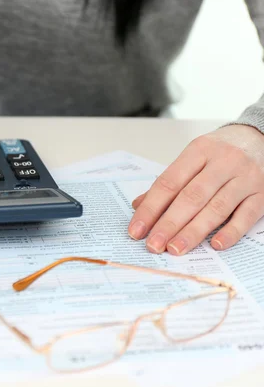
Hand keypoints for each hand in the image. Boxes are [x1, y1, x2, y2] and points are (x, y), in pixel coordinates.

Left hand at [128, 124, 263, 254]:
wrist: (262, 137)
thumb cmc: (220, 152)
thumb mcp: (193, 157)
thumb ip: (169, 182)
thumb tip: (138, 206)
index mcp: (199, 151)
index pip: (169, 183)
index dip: (150, 208)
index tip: (136, 230)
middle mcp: (223, 162)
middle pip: (191, 197)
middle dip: (169, 224)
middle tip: (154, 245)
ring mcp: (245, 178)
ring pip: (217, 208)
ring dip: (194, 232)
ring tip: (176, 249)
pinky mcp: (263, 193)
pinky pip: (247, 215)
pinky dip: (231, 232)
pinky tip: (215, 245)